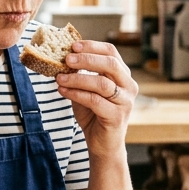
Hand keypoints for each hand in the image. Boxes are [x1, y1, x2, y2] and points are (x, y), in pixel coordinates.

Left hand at [56, 40, 136, 156]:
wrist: (102, 144)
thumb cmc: (94, 114)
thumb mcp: (86, 89)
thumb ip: (80, 74)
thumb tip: (62, 58)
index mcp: (123, 75)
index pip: (111, 52)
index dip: (92, 46)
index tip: (73, 45)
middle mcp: (128, 86)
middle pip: (110, 64)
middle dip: (87, 59)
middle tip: (67, 58)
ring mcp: (125, 102)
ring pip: (102, 83)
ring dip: (78, 78)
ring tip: (60, 77)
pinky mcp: (117, 116)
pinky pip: (95, 100)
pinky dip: (77, 94)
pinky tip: (63, 91)